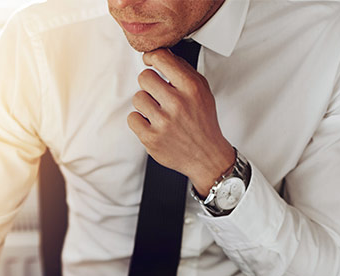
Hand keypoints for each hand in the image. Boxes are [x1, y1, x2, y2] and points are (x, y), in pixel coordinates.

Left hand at [127, 48, 234, 195]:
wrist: (206, 156)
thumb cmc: (202, 121)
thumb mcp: (202, 91)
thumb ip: (182, 71)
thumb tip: (159, 55)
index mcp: (191, 88)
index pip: (161, 58)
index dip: (151, 57)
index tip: (149, 61)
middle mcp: (177, 103)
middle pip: (144, 77)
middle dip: (149, 83)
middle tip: (157, 93)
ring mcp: (163, 122)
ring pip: (137, 97)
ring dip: (145, 103)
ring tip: (157, 111)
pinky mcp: (151, 138)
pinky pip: (132, 118)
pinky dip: (140, 121)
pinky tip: (152, 124)